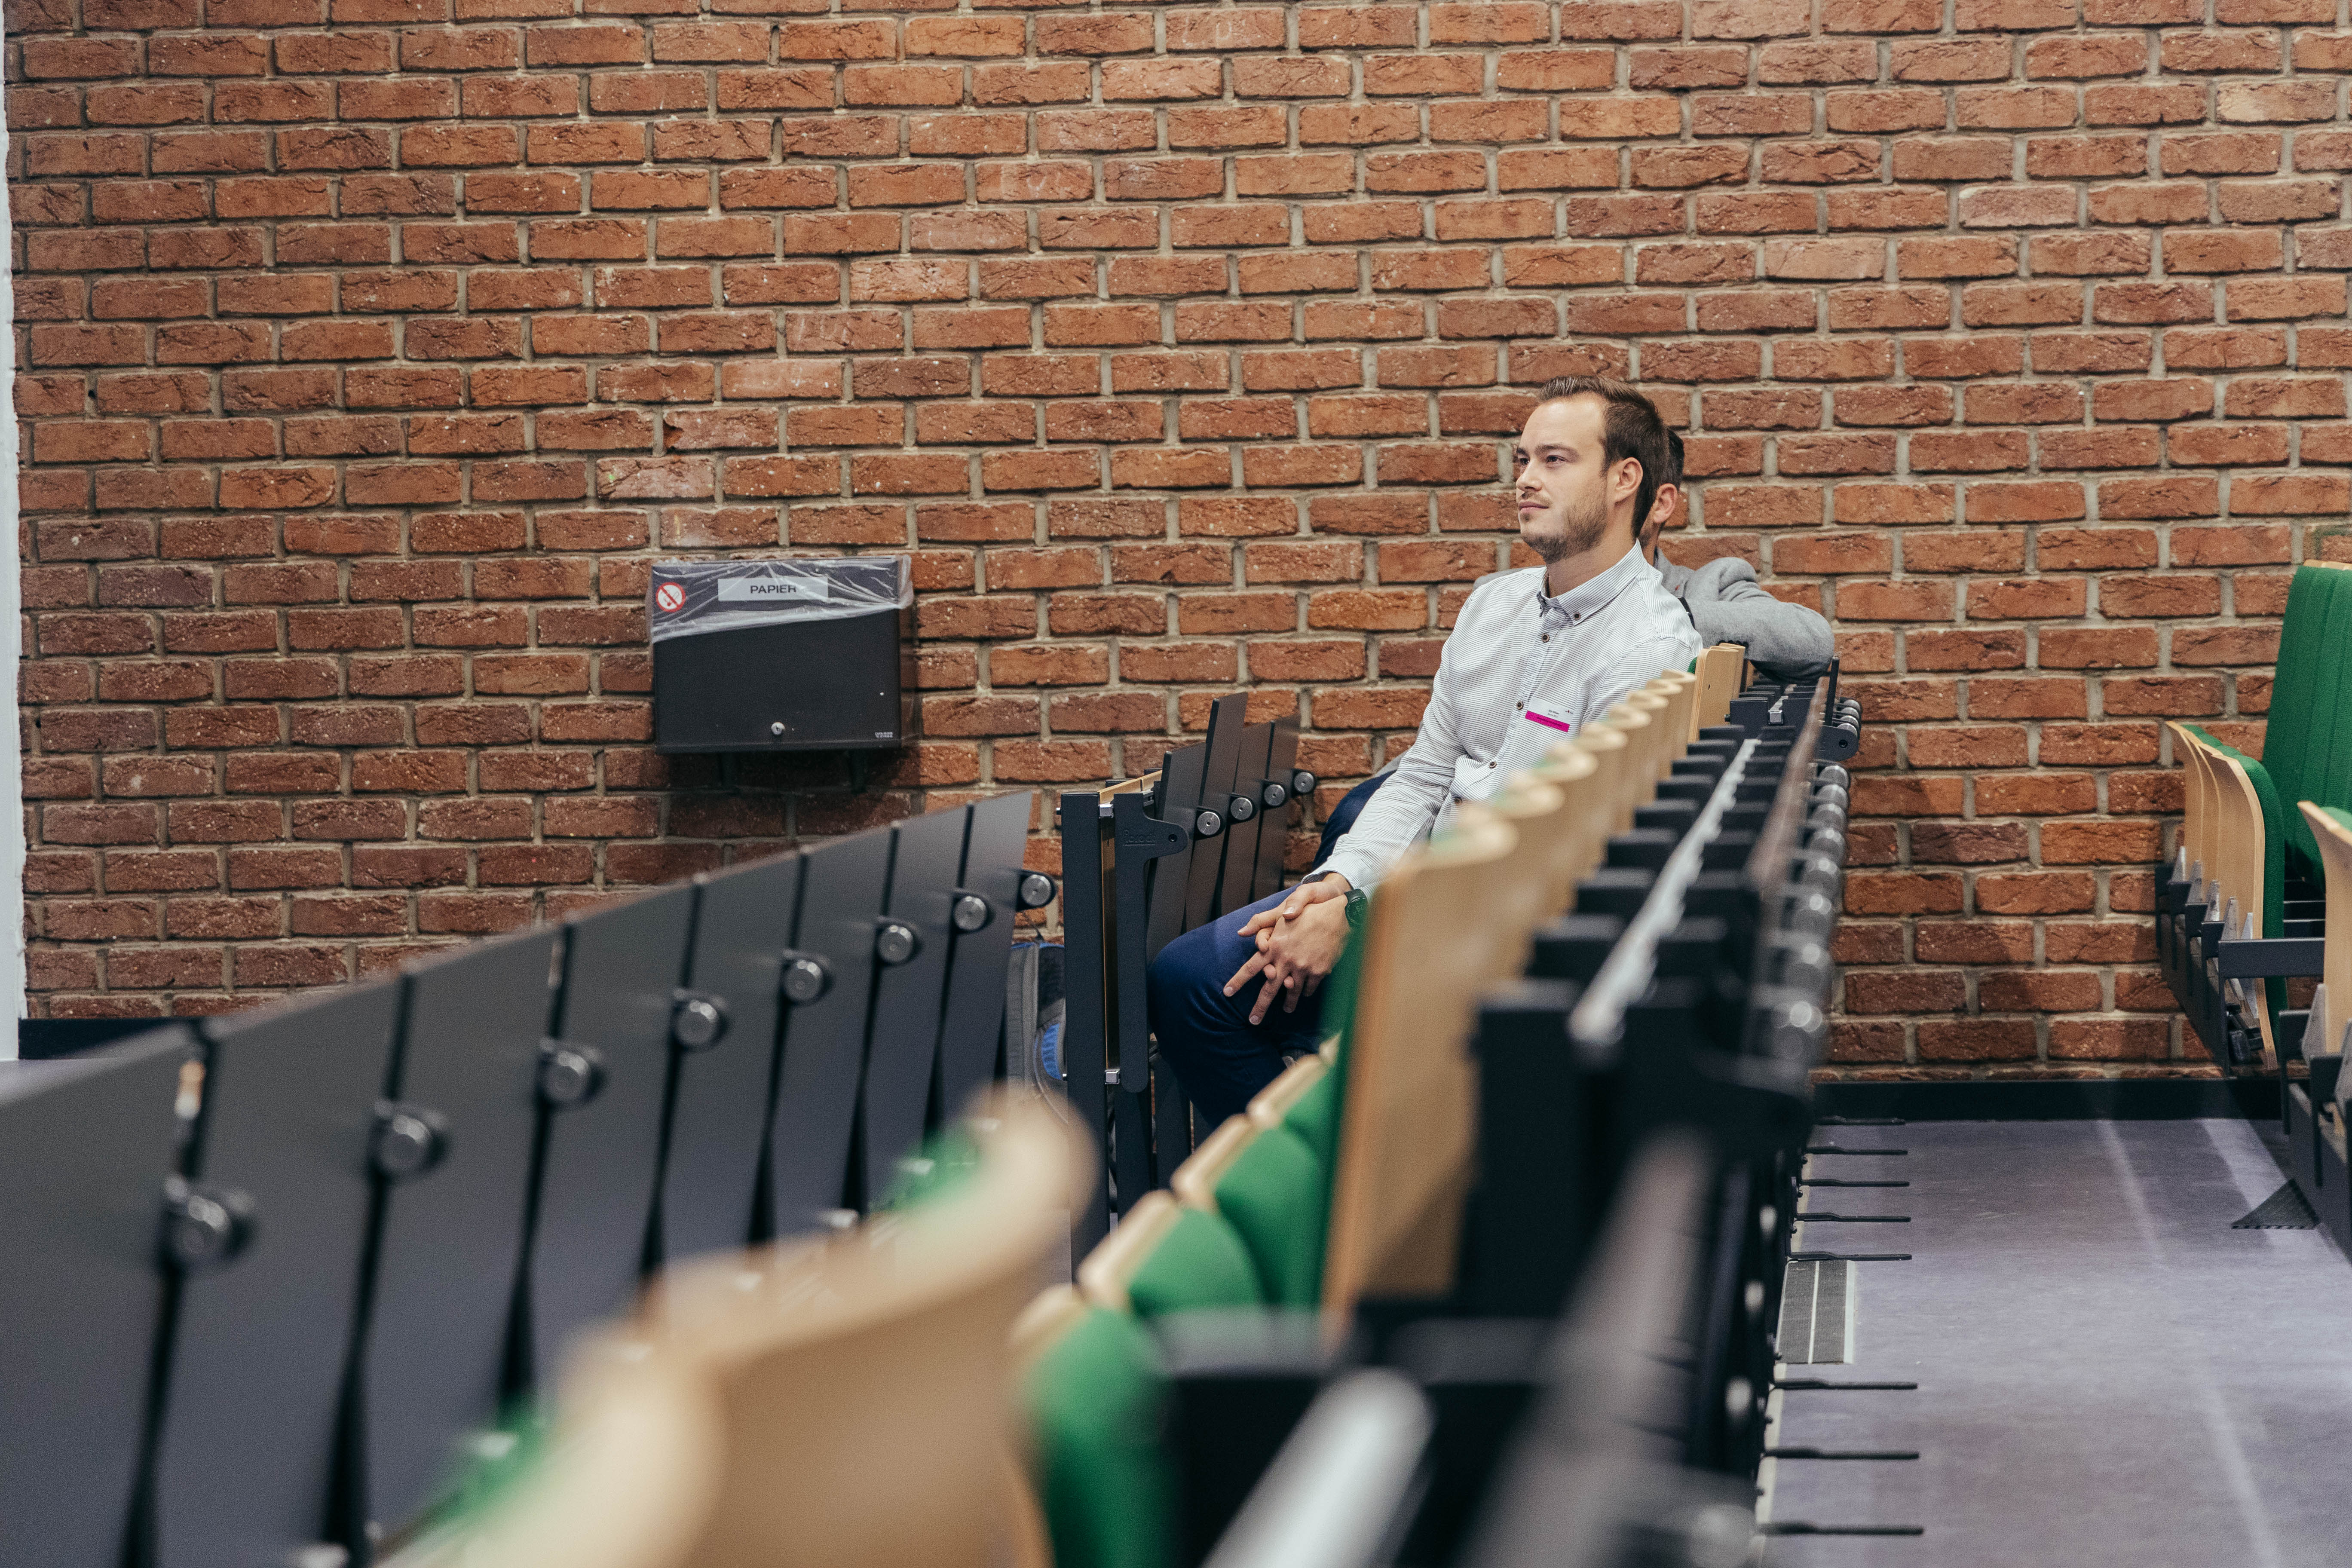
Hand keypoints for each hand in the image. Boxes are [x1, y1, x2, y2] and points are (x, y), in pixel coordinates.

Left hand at [1223, 877, 1352, 1025]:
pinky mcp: (1319, 972)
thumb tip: (1241, 932)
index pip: (1250, 968)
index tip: (1227, 993)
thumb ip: (1260, 922)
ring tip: (1287, 1011)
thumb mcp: (1282, 912)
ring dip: (1288, 1003)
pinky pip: (1309, 987)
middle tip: (1253, 1021)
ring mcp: (1303, 968)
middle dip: (1260, 1007)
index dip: (1238, 982)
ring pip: (1292, 992)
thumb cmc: (1310, 911)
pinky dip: (1306, 991)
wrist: (1341, 916)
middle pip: (1269, 989)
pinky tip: (1305, 993)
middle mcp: (1286, 961)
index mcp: (1274, 946)